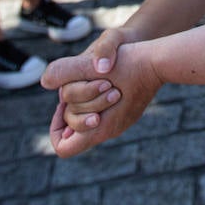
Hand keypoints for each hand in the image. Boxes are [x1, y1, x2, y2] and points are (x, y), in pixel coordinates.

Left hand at [43, 41, 163, 157]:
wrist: (161, 58)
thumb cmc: (130, 61)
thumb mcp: (94, 63)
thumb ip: (67, 72)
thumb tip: (44, 81)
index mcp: (102, 126)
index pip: (64, 147)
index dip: (56, 127)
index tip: (63, 104)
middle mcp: (109, 128)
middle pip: (72, 128)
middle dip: (72, 104)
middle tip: (88, 84)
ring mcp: (118, 120)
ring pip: (85, 116)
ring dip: (84, 96)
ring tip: (100, 78)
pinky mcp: (124, 110)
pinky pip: (99, 110)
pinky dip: (94, 95)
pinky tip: (102, 78)